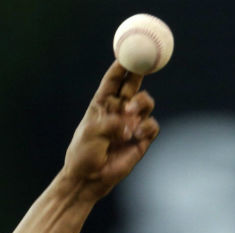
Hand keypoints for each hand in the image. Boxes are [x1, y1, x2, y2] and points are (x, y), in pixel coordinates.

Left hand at [62, 61, 159, 201]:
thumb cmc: (83, 154)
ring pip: (146, 102)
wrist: (89, 179)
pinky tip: (134, 136)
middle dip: (139, 72)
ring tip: (130, 113)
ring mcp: (131, 123)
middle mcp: (118, 111)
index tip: (127, 53)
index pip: (113, 81)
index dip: (121, 66)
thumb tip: (129, 122)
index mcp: (102, 105)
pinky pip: (151, 125)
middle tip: (144, 62)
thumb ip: (111, 122)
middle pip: (133, 85)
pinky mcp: (141, 138)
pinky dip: (145, 127)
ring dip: (141, 104)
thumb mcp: (91, 133)